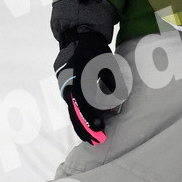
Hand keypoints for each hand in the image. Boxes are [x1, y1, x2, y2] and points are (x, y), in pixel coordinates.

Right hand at [53, 28, 122, 144]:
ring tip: (92, 140)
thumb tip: (116, 97)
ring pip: (72, 111)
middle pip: (74, 111)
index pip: (83, 102)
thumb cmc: (94, 50)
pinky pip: (73, 106)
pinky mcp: (67, 89)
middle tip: (96, 142)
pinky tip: (87, 128)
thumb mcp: (106, 61)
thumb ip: (110, 78)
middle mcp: (67, 84)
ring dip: (81, 126)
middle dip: (84, 128)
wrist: (76, 38)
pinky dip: (80, 117)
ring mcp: (65, 88)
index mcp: (77, 76)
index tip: (100, 129)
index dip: (90, 117)